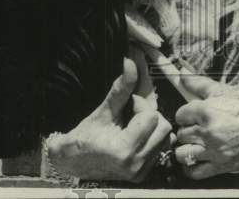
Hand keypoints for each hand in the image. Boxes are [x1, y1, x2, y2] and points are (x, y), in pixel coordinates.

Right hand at [46, 47, 172, 182]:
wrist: (73, 162)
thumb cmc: (85, 136)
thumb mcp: (103, 111)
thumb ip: (121, 88)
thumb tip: (130, 63)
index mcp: (124, 150)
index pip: (151, 117)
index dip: (140, 106)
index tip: (127, 105)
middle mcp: (136, 164)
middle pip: (164, 128)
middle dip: (150, 116)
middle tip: (131, 114)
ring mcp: (140, 172)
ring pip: (165, 138)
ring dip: (153, 127)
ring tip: (133, 125)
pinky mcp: (142, 174)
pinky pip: (160, 149)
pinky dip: (153, 139)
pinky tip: (136, 136)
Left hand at [173, 74, 238, 179]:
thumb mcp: (229, 90)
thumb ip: (202, 84)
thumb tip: (184, 75)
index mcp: (209, 110)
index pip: (181, 114)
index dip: (186, 114)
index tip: (191, 114)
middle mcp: (209, 132)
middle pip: (182, 134)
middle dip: (188, 130)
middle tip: (198, 127)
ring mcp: (215, 150)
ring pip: (183, 154)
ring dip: (186, 149)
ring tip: (195, 144)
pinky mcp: (224, 166)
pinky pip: (195, 172)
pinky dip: (191, 168)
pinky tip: (197, 160)